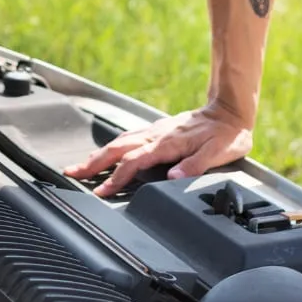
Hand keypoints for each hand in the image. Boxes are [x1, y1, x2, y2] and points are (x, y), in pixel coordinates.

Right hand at [63, 105, 253, 197]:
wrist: (230, 110)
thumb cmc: (227, 134)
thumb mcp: (218, 153)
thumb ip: (194, 166)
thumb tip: (172, 178)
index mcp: (167, 143)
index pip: (133, 162)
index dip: (115, 178)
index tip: (100, 191)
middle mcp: (157, 135)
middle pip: (117, 149)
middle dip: (92, 162)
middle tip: (72, 173)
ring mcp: (155, 130)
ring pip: (119, 141)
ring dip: (98, 154)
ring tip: (82, 165)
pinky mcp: (158, 128)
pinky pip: (128, 136)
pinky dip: (112, 145)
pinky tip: (109, 151)